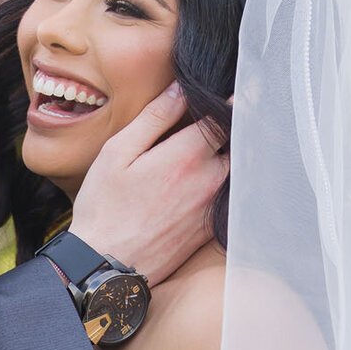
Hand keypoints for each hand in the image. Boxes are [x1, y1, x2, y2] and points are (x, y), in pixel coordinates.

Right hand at [68, 82, 227, 286]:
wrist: (105, 266)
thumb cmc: (104, 208)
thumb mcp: (117, 153)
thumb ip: (154, 118)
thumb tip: (181, 88)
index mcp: (187, 155)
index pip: (228, 116)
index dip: (237, 97)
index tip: (246, 83)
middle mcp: (209, 181)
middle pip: (240, 144)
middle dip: (239, 127)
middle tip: (233, 112)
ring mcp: (213, 207)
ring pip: (237, 171)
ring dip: (233, 155)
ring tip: (222, 142)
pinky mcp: (210, 229)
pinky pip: (228, 197)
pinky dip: (226, 183)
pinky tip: (207, 179)